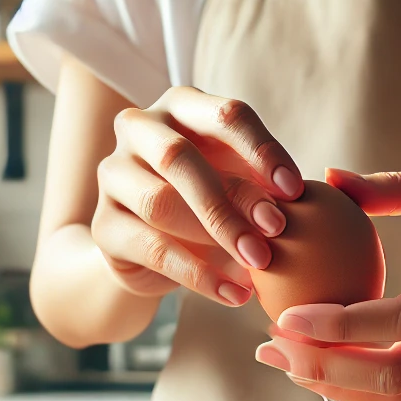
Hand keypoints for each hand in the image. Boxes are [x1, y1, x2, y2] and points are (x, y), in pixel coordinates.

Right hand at [91, 86, 303, 306]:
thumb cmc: (210, 198)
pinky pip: (152, 249)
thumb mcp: (240, 181)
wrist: (152, 245)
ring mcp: (113, 175)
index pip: (225, 115)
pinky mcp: (104, 226)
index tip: (296, 190)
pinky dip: (198, 275)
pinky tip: (234, 293)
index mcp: (181, 106)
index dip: (262, 150)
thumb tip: (294, 201)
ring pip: (159, 202)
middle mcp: (139, 130)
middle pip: (179, 157)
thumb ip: (263, 184)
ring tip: (257, 265)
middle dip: (233, 197)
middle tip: (276, 230)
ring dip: (214, 235)